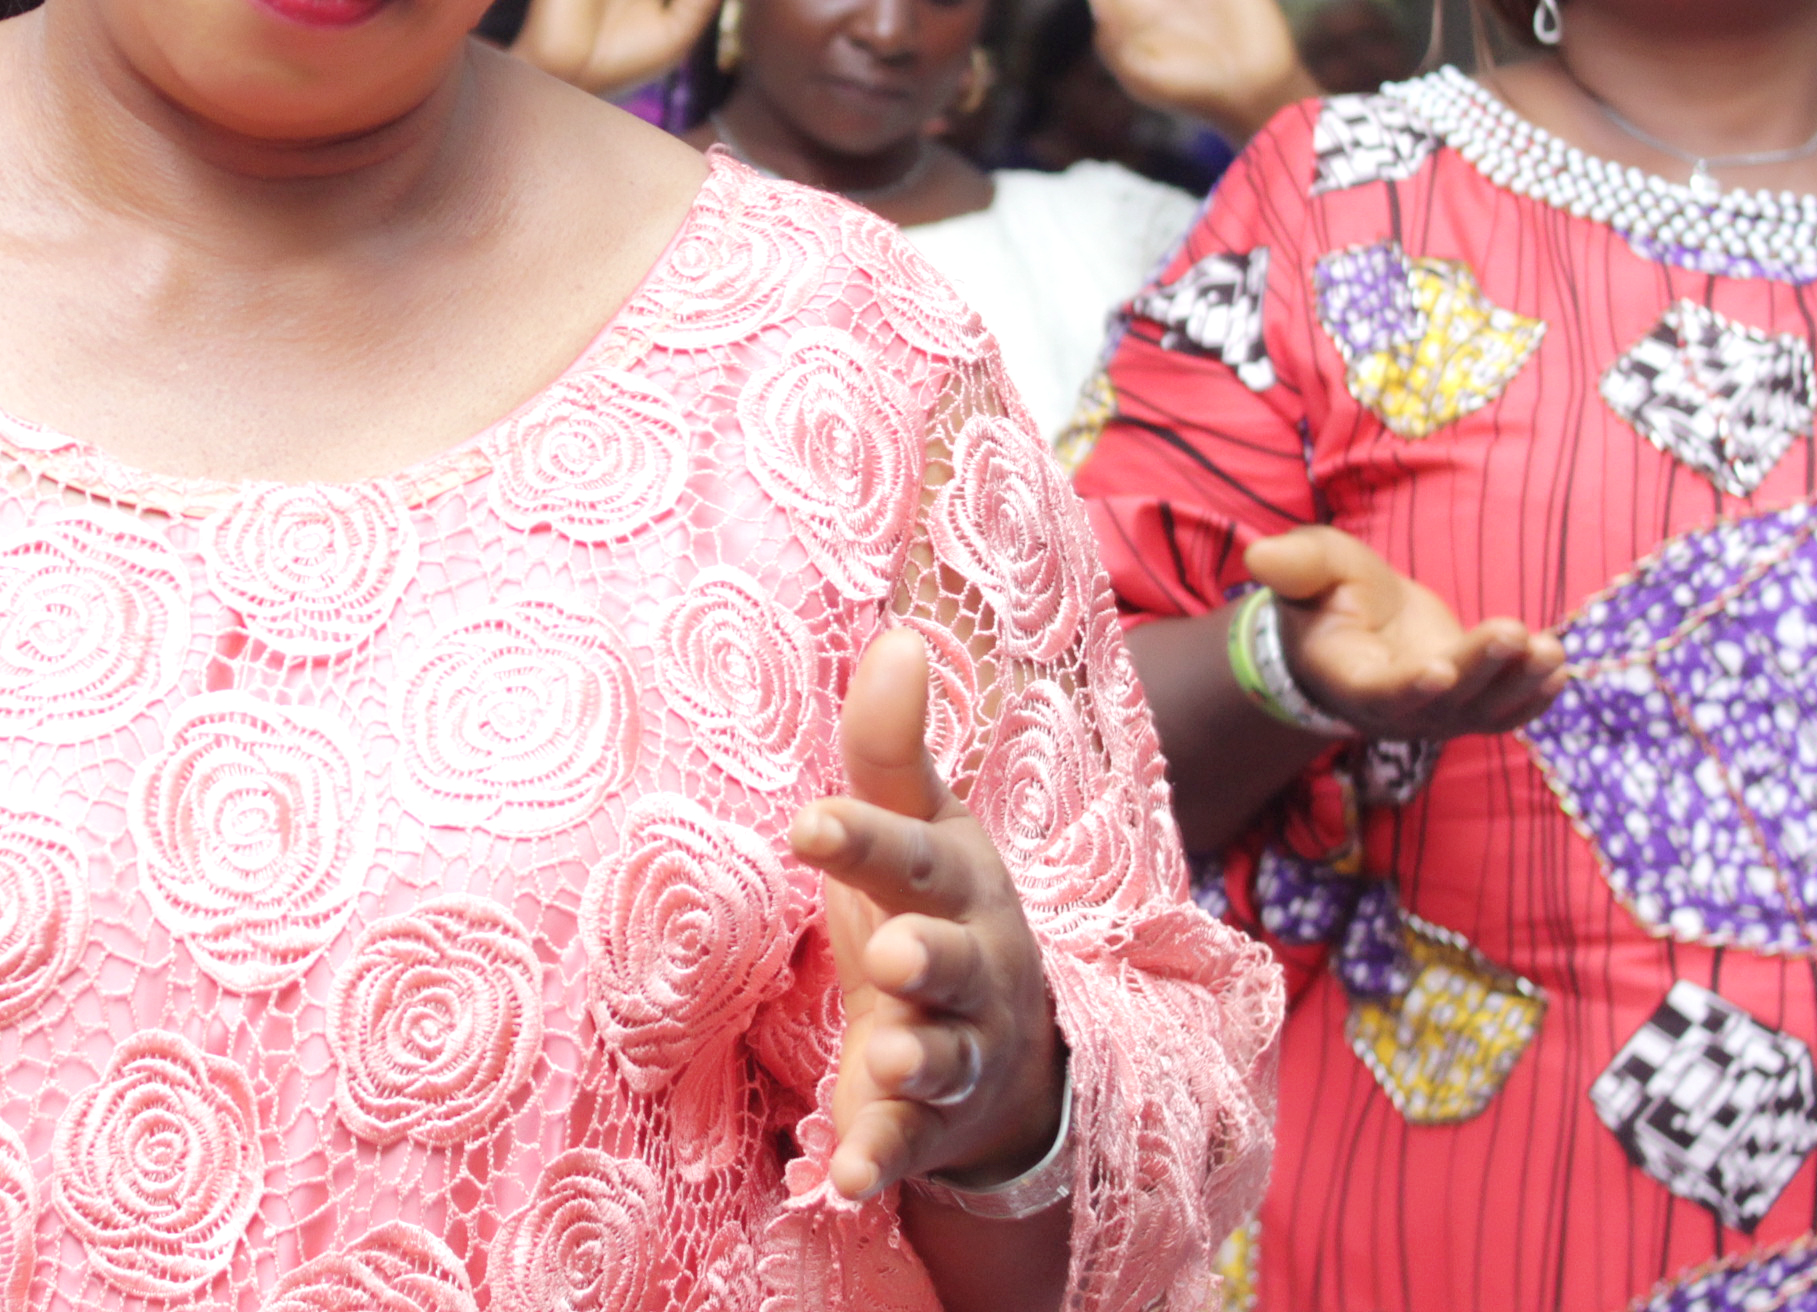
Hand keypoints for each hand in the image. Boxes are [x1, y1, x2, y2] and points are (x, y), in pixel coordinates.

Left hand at [791, 629, 1063, 1203]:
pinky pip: (908, 1144)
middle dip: (928, 958)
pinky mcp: (928, 1120)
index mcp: (953, 883)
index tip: (806, 821)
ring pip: (942, 1055)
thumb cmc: (934, 909)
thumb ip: (888, 747)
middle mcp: (966, 965)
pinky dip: (880, 1162)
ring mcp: (955, 1048)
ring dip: (916, 1059)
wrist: (1010, 1051)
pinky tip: (844, 1182)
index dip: (863, 837)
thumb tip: (896, 635)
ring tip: (887, 1063)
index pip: (910, 853)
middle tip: (893, 954)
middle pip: (950, 960)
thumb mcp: (915, 827)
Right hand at [1245, 525, 1564, 740]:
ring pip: (1483, 711)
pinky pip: (1506, 713)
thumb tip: (1261, 556)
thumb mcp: (1310, 569)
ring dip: (1520, 684)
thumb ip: (1293, 565)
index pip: (1380, 692)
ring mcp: (1437, 714)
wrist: (1356, 625)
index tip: (1440, 668)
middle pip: (1444, 700)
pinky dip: (1535, 697)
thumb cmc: (1327, 595)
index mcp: (1349, 678)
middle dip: (1481, 668)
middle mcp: (1395, 710)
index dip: (1410, 687)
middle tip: (1514, 633)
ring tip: (1551, 650)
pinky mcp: (1470, 707)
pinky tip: (1558, 669)